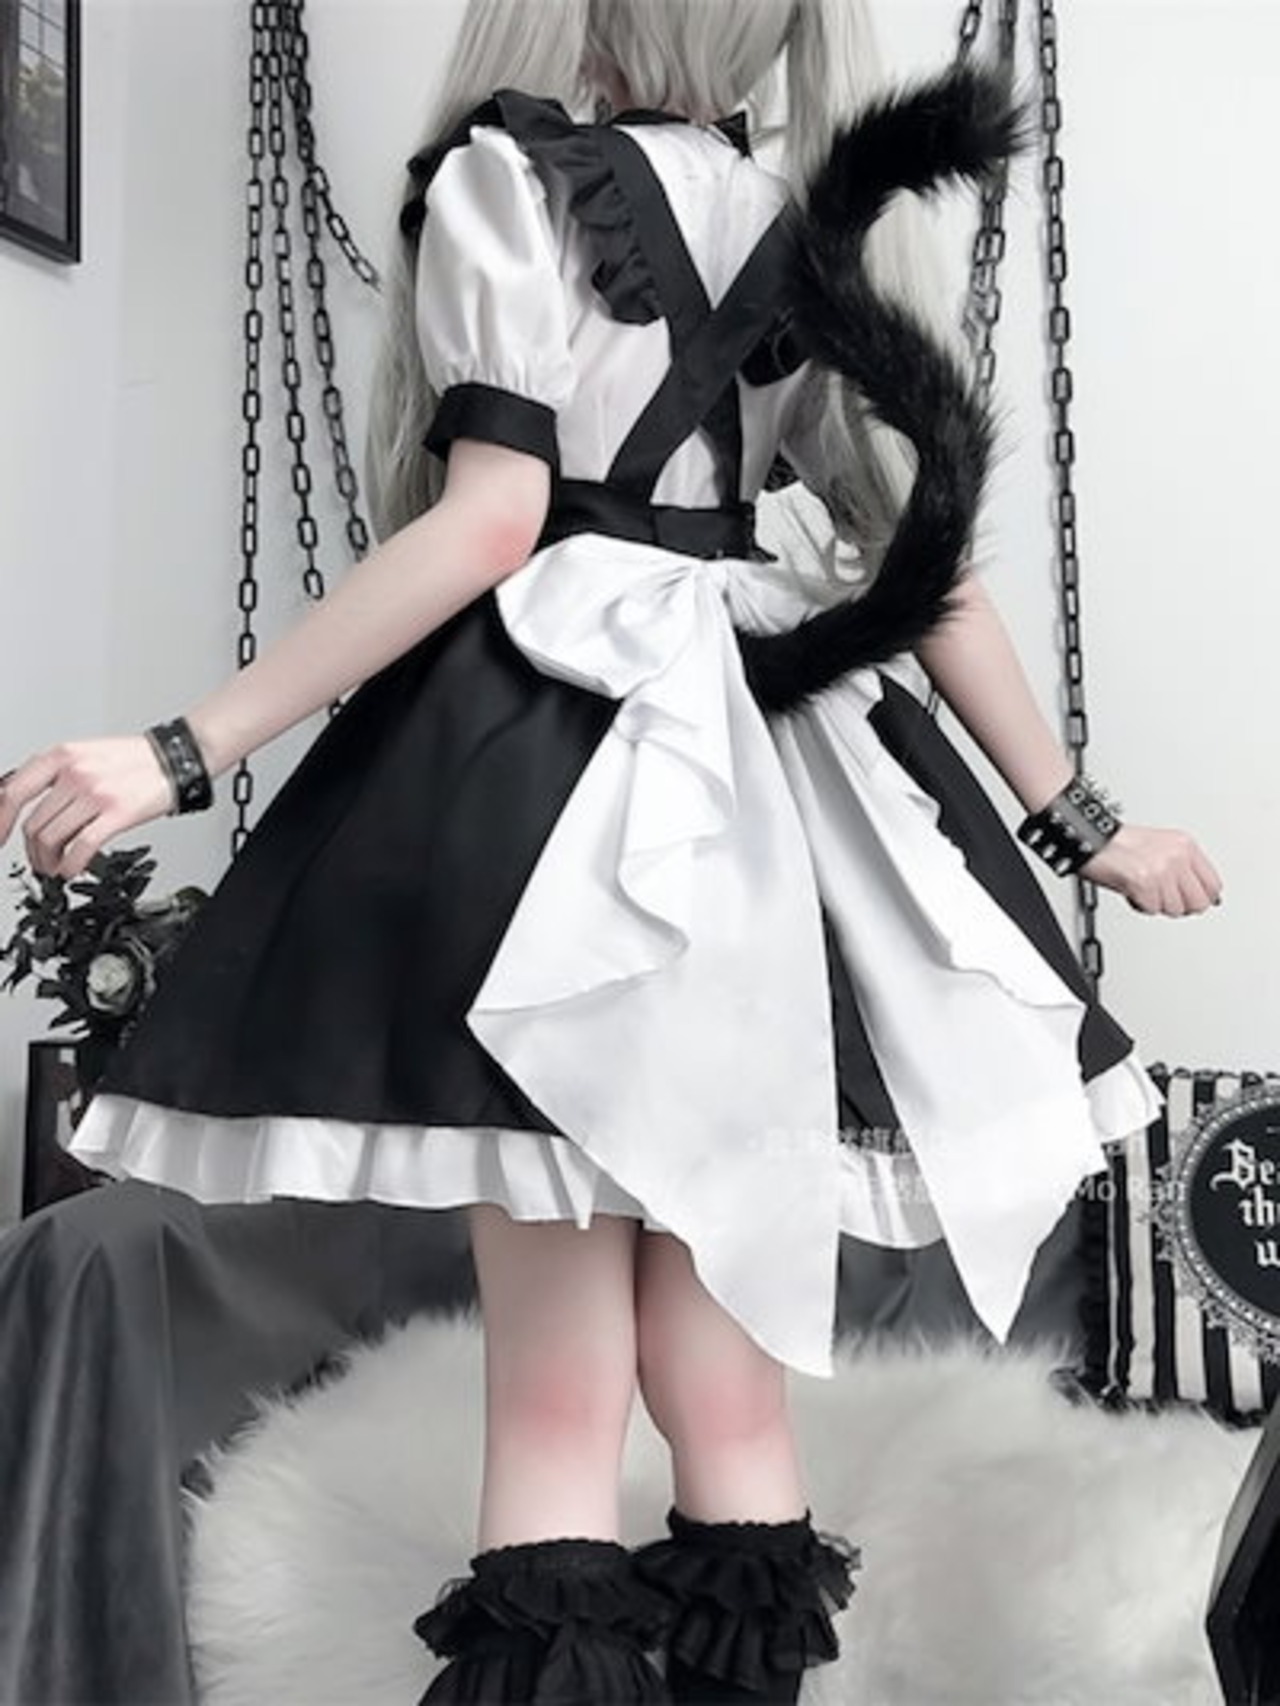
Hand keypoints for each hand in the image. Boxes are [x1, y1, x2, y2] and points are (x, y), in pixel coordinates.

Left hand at [0, 738, 174, 879]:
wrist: (172, 760)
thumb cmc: (131, 761)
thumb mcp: (83, 754)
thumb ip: (53, 775)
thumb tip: (25, 804)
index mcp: (61, 756)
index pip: (13, 792)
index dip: (1, 821)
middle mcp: (74, 773)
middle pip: (33, 824)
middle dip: (32, 851)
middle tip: (39, 861)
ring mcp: (94, 793)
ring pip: (52, 839)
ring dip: (49, 862)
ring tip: (56, 868)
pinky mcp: (116, 813)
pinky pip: (81, 847)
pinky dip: (70, 866)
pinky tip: (71, 869)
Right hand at [1079, 822, 1221, 916]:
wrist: (1092, 840)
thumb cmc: (1119, 845)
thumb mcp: (1161, 848)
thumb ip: (1184, 869)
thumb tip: (1199, 895)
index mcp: (1185, 845)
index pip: (1213, 884)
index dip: (1202, 898)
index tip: (1192, 902)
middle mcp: (1177, 856)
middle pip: (1198, 902)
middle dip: (1180, 906)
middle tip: (1163, 899)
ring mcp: (1162, 869)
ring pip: (1175, 909)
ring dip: (1157, 905)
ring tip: (1143, 890)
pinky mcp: (1145, 883)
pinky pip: (1153, 910)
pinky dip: (1140, 905)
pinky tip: (1133, 891)